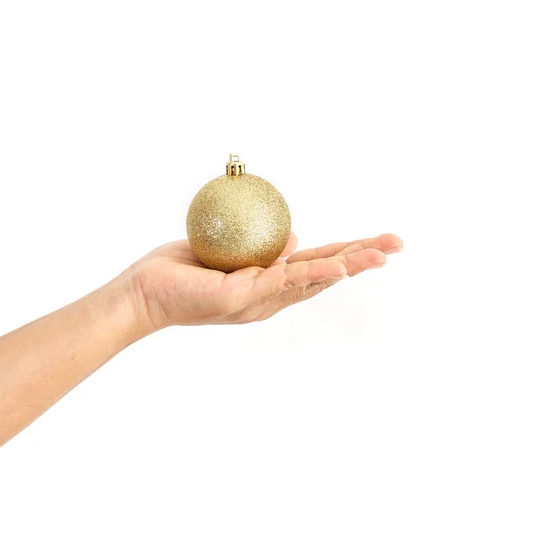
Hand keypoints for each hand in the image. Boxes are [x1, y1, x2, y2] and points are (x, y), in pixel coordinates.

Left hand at [125, 233, 401, 335]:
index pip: (315, 265)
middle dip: (361, 259)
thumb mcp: (229, 255)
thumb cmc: (181, 270)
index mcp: (268, 285)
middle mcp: (269, 297)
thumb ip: (261, 249)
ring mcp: (257, 301)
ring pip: (310, 279)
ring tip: (381, 254)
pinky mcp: (240, 300)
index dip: (347, 254)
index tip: (377, 242)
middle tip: (397, 244)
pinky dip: (311, 274)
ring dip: (347, 266)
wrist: (143, 294)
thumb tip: (290, 239)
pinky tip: (337, 268)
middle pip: (323, 274)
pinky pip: (280, 282)